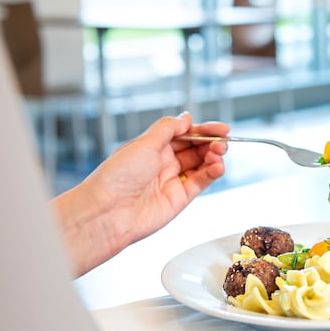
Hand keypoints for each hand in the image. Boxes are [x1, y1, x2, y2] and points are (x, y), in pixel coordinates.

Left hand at [54, 112, 229, 275]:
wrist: (108, 212)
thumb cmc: (117, 176)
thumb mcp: (145, 142)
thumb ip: (169, 129)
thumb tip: (187, 118)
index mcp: (153, 147)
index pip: (185, 134)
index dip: (203, 130)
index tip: (220, 128)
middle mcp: (163, 163)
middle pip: (195, 148)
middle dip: (211, 142)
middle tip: (222, 141)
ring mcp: (172, 180)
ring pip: (201, 164)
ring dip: (213, 156)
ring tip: (219, 153)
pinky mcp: (179, 198)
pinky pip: (201, 182)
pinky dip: (212, 173)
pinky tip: (218, 166)